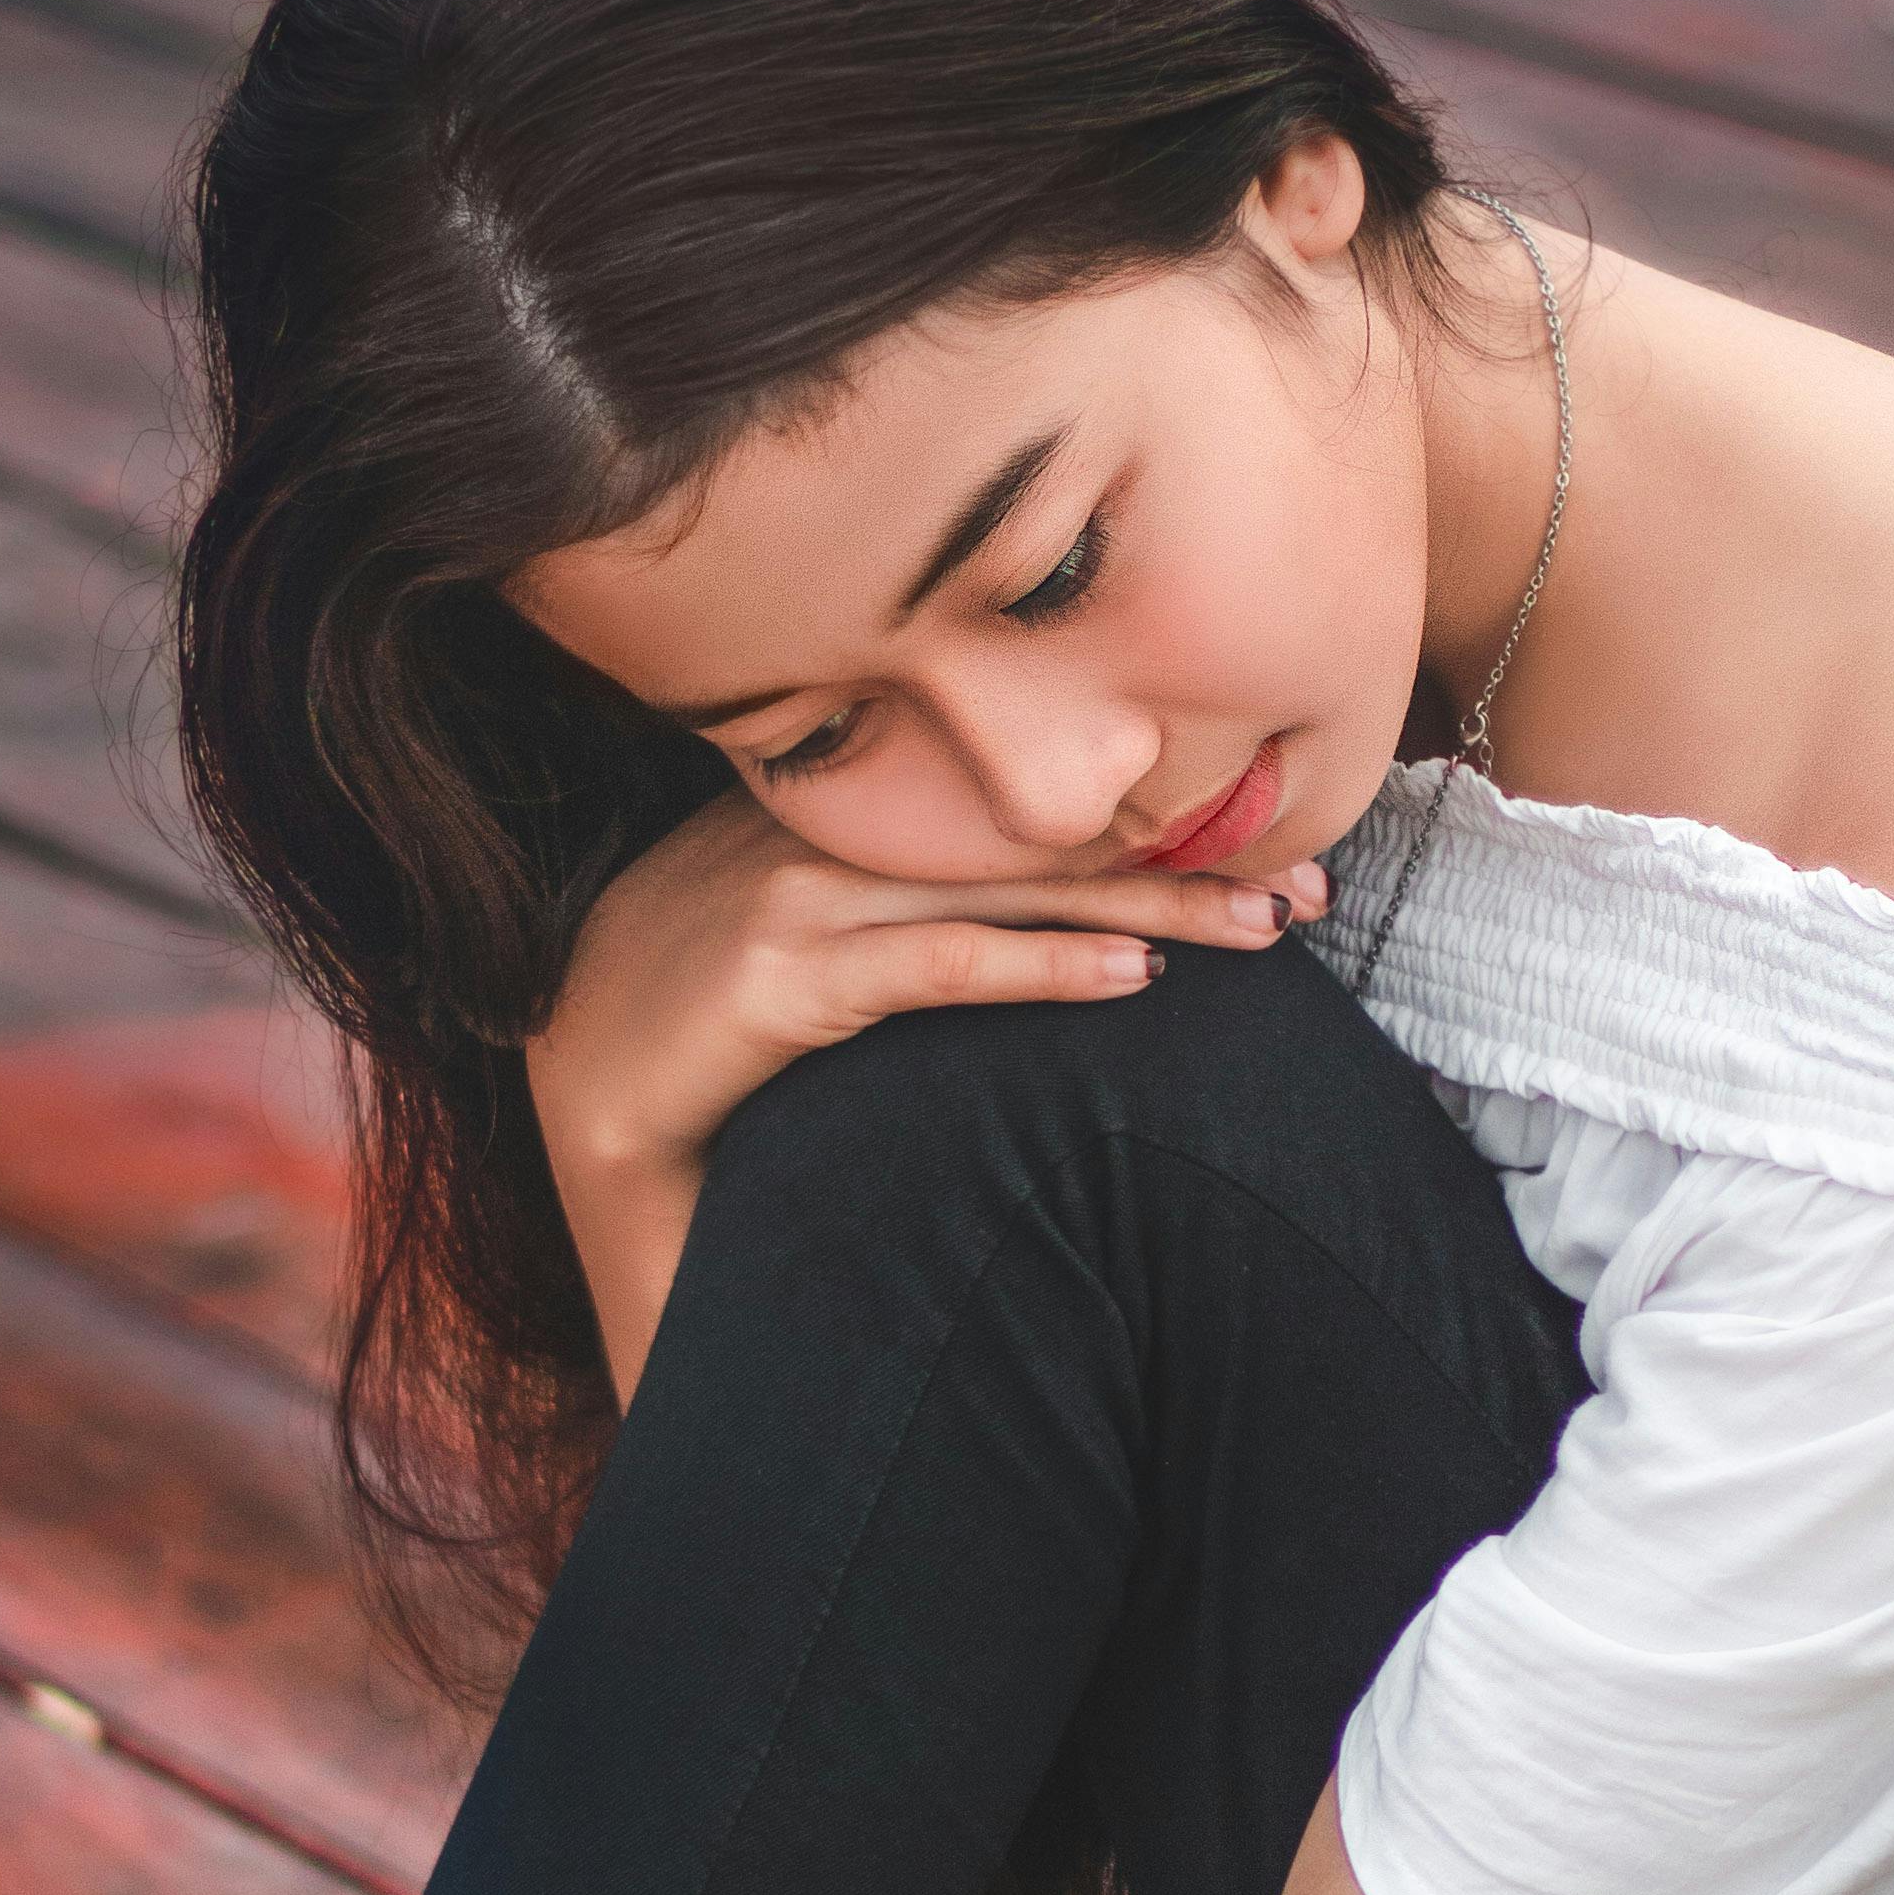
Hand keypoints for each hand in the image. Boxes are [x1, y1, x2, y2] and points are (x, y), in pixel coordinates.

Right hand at [532, 793, 1325, 1393]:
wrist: (584, 1084)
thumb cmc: (710, 1027)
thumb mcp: (816, 939)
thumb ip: (912, 910)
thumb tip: (1054, 926)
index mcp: (850, 813)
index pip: (1027, 810)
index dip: (1153, 828)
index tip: (1268, 848)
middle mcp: (833, 833)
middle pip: (1042, 840)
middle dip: (1186, 862)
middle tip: (1309, 885)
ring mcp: (803, 895)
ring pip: (1014, 893)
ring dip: (1154, 911)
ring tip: (1264, 929)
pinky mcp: (784, 975)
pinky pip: (942, 965)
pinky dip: (1044, 969)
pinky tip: (1133, 979)